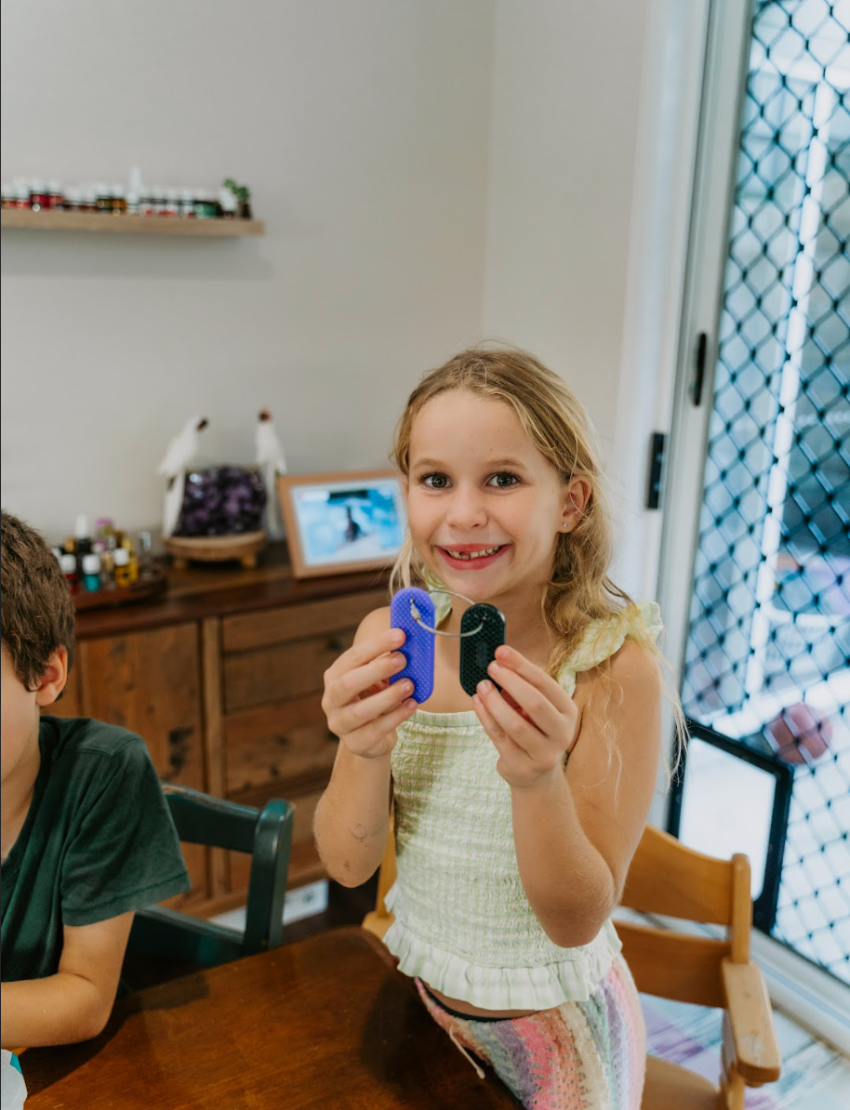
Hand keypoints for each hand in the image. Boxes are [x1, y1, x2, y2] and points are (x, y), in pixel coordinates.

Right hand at [322, 628, 417, 758]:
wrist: (372, 737)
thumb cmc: (376, 698)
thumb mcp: (380, 679)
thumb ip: (389, 663)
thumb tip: (411, 644)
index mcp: (335, 676)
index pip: (352, 657)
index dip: (376, 645)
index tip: (400, 635)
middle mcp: (331, 699)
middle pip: (348, 683)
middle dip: (376, 669)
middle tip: (402, 658)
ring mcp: (339, 724)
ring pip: (360, 711)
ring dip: (387, 696)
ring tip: (409, 685)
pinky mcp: (354, 744)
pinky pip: (375, 730)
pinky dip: (395, 717)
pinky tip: (412, 705)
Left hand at [472, 644, 579, 788]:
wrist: (537, 776)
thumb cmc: (534, 730)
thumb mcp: (536, 709)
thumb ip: (523, 689)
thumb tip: (500, 664)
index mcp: (567, 711)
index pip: (545, 684)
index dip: (522, 666)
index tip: (501, 651)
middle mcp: (561, 733)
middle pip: (535, 703)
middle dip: (510, 681)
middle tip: (491, 667)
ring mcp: (544, 753)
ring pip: (515, 724)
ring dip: (494, 701)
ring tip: (481, 685)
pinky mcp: (522, 766)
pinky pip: (499, 737)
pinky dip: (485, 717)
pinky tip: (477, 702)